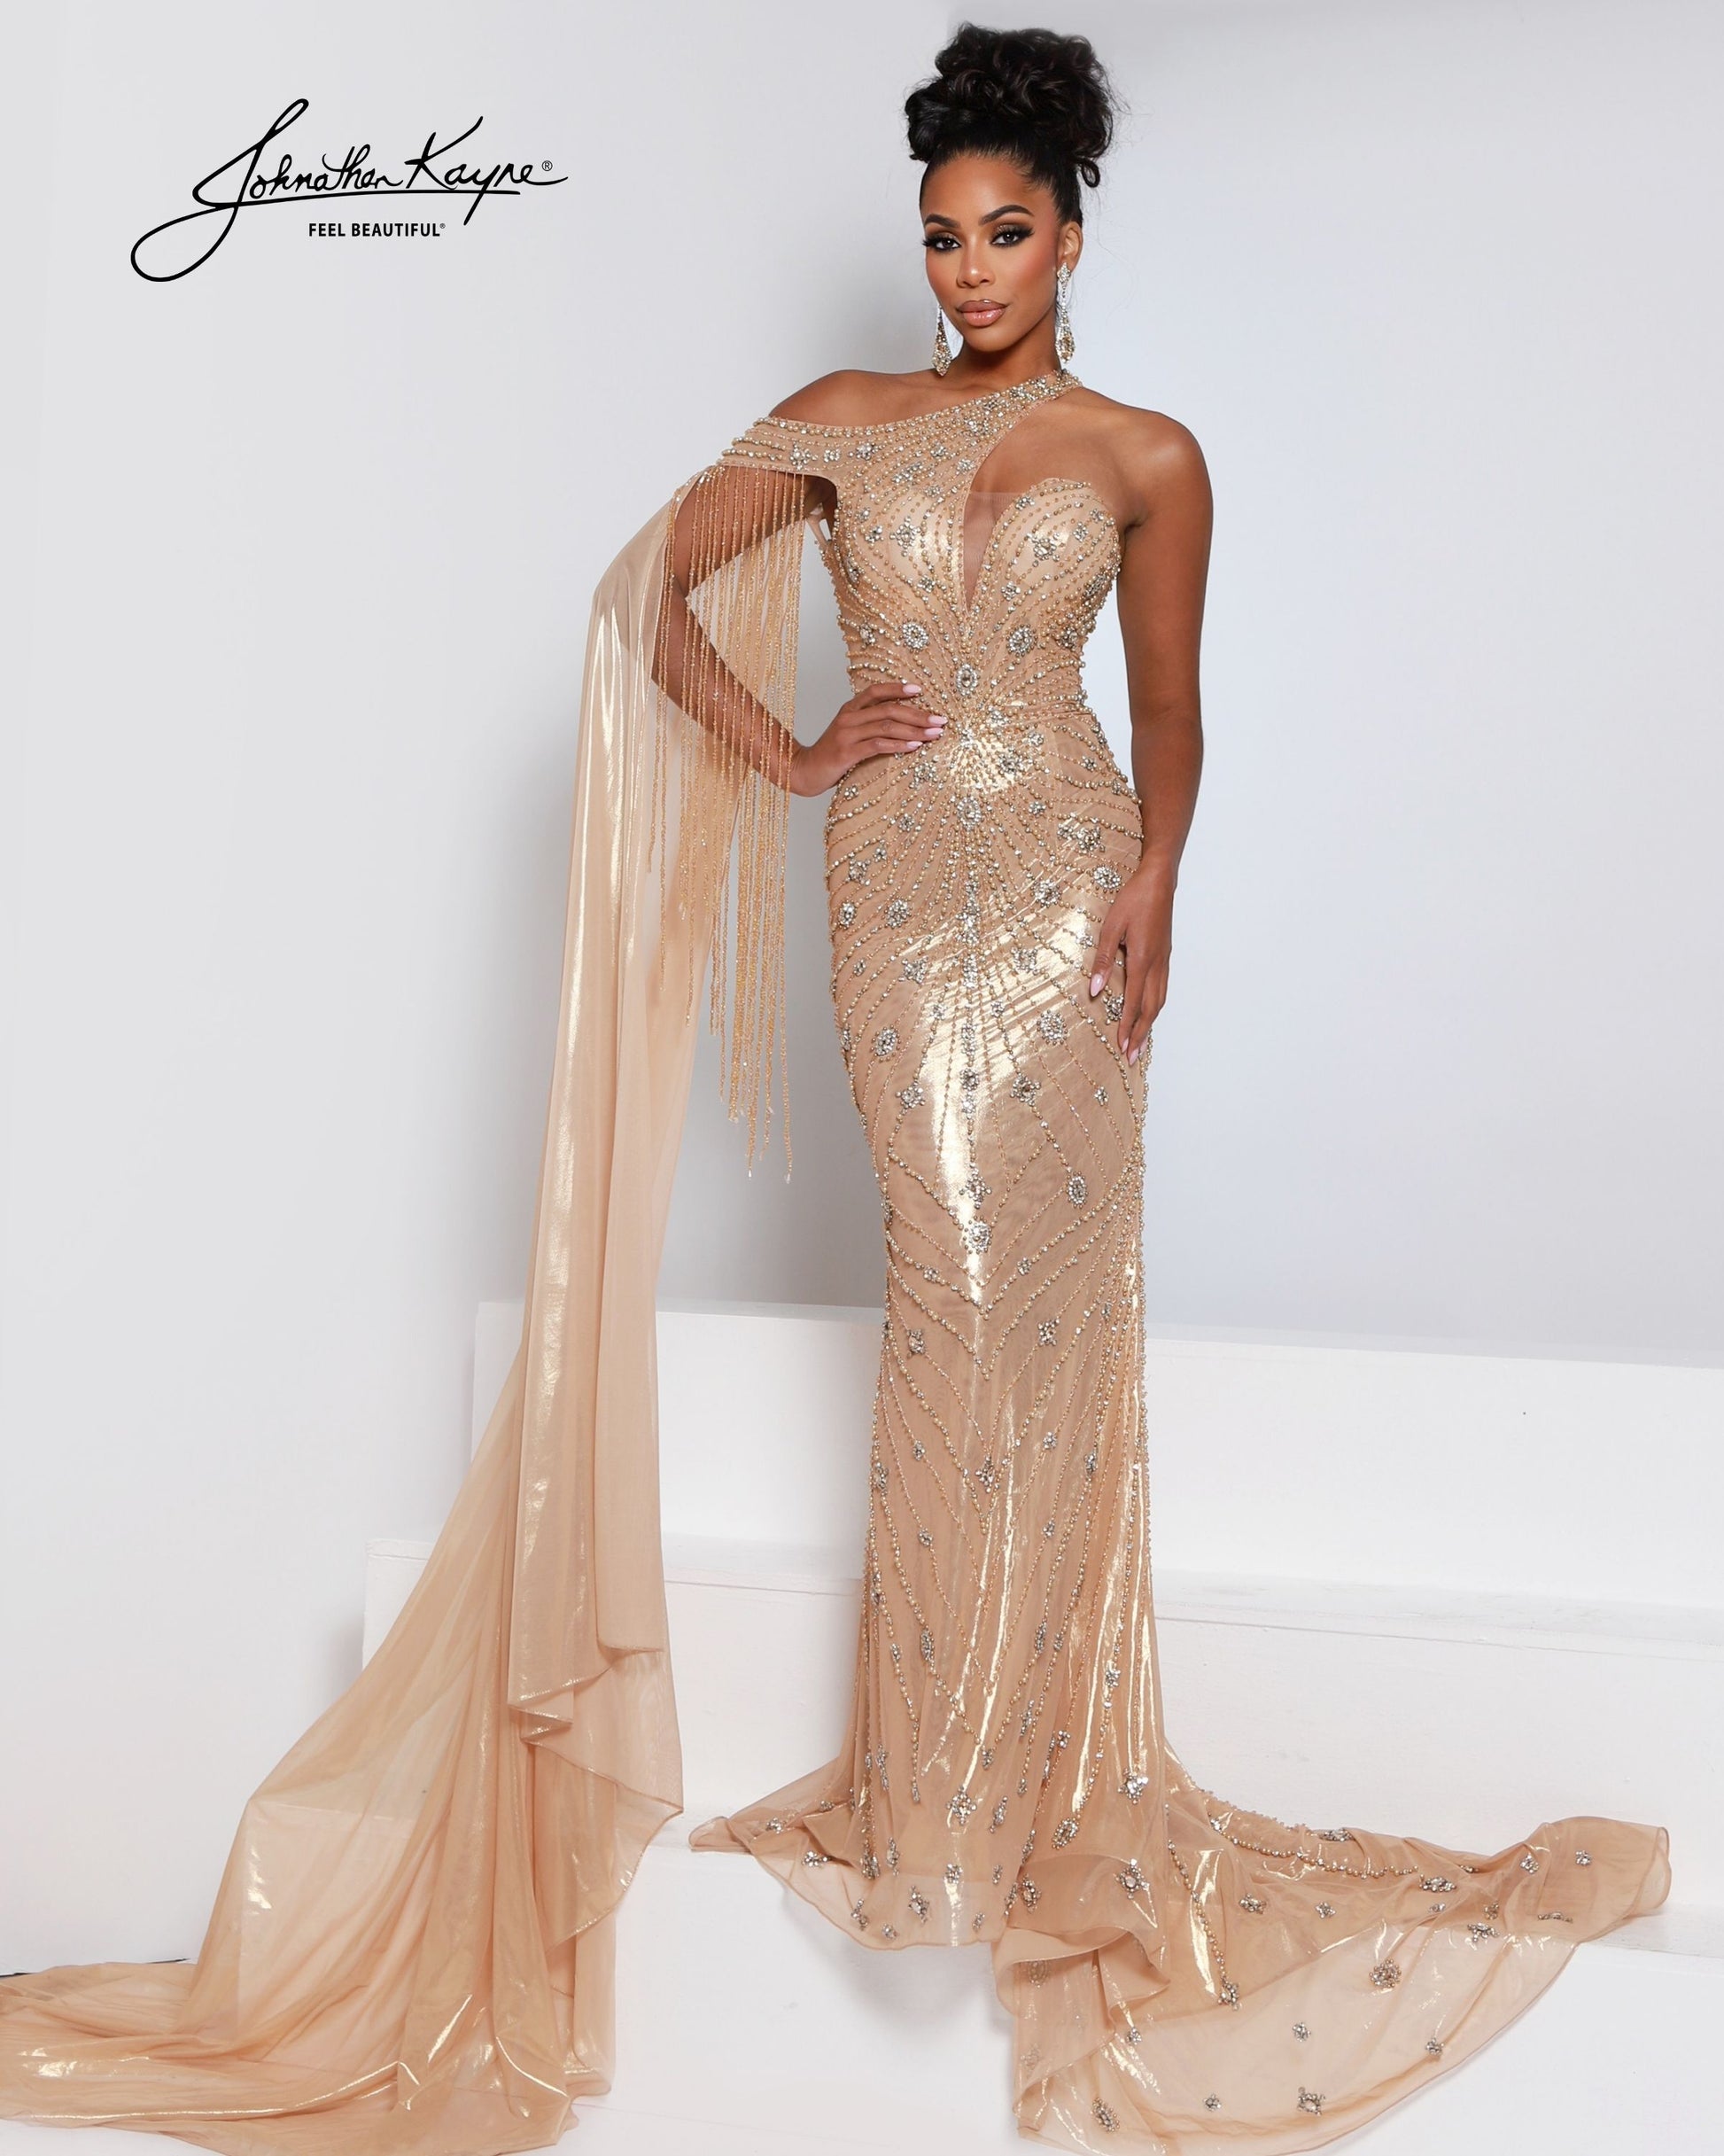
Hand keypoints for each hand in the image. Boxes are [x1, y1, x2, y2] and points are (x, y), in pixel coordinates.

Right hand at [789, 681, 945, 796]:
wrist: (804, 771)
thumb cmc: (832, 754)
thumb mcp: (849, 733)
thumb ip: (869, 725)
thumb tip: (903, 724)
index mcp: (850, 709)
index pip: (876, 691)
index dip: (898, 688)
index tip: (920, 690)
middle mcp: (849, 717)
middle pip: (888, 709)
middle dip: (918, 714)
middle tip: (940, 720)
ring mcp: (847, 734)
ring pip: (887, 726)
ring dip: (914, 730)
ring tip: (934, 734)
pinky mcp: (847, 753)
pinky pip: (878, 745)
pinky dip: (899, 745)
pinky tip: (915, 747)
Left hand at [1088, 867, 1173, 1063]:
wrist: (1158, 883)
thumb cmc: (1133, 901)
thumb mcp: (1110, 927)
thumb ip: (1102, 960)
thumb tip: (1094, 990)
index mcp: (1141, 960)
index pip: (1133, 1002)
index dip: (1127, 1027)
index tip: (1121, 1047)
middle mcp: (1156, 965)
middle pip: (1150, 1009)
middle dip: (1140, 1035)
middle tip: (1132, 1057)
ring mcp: (1163, 962)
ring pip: (1159, 1001)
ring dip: (1149, 1025)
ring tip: (1140, 1044)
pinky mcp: (1165, 957)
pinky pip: (1162, 990)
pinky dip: (1156, 1008)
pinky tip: (1150, 1014)